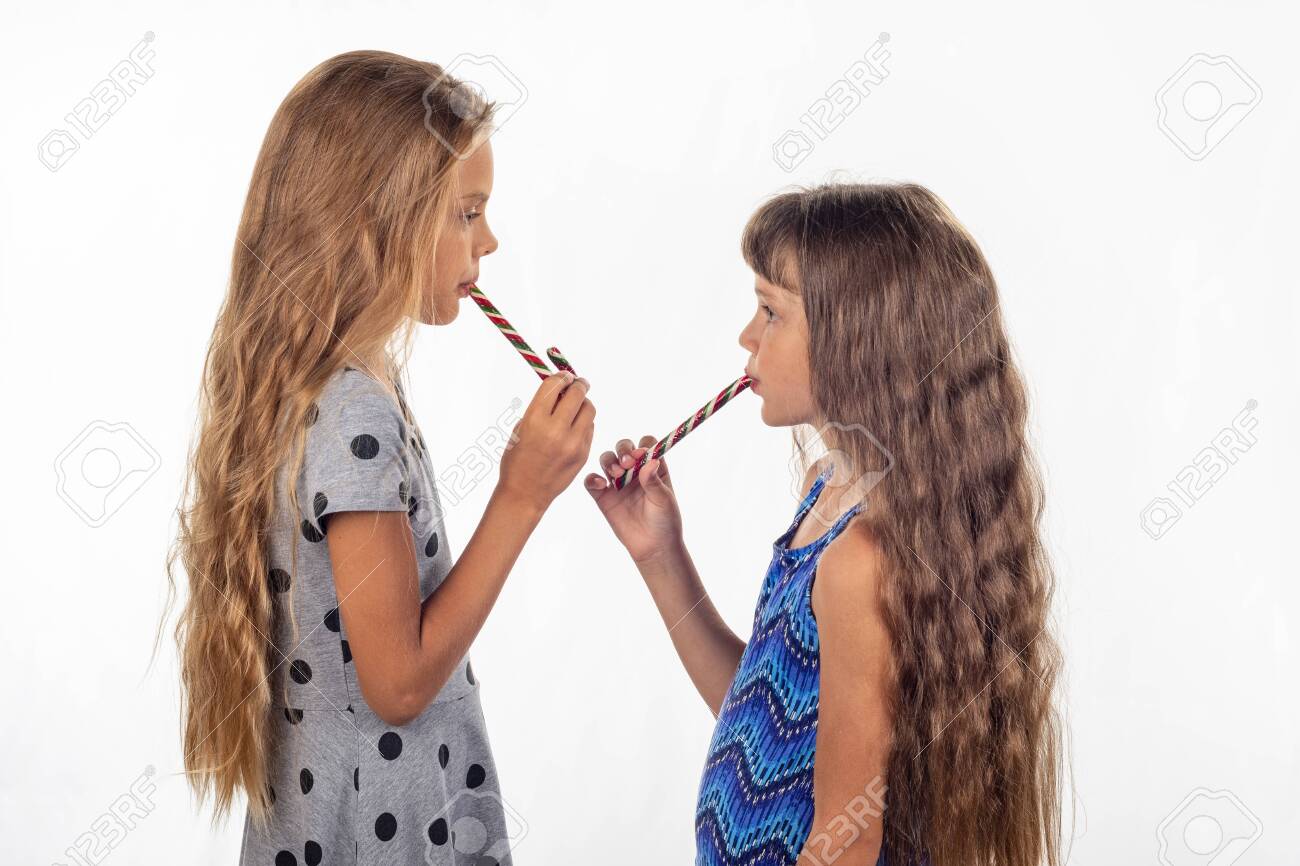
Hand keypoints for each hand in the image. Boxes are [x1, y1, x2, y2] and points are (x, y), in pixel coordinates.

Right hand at [498, 372, 594, 511]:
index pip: (554, 386)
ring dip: (583, 403)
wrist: (525, 493)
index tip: (564, 376)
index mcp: (535, 421)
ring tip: (575, 407)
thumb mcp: (521, 429)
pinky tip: (573, 427)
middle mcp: (556, 430)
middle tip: (577, 383)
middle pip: (577, 394)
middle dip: (578, 384)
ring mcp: (573, 443)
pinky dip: (584, 423)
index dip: (561, 376)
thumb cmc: (517, 460)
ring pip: (589, 409)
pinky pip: (590, 428)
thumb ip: (539, 408)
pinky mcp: (583, 454)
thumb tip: (558, 389)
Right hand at [584, 436, 683, 563]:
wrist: (653, 548)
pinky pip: (592, 481)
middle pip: (624, 447)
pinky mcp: (603, 497)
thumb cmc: (665, 522)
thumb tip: (650, 461)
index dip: (642, 446)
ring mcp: (617, 483)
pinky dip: (592, 478)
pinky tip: (601, 485)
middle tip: (627, 463)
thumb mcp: (664, 501)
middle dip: (623, 449)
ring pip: (607, 459)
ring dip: (609, 461)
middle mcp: (634, 471)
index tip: (641, 455)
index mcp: (653, 468)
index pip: (646, 444)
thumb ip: (654, 482)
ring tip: (616, 474)